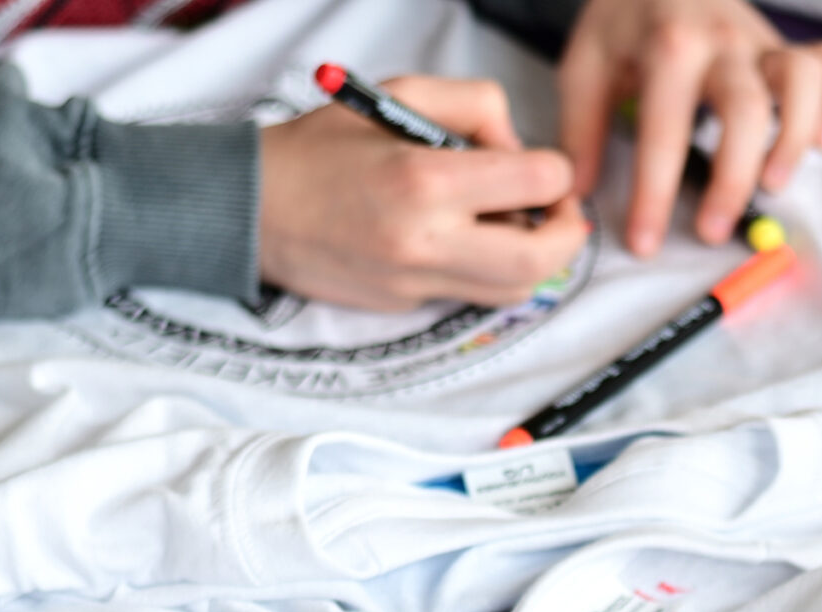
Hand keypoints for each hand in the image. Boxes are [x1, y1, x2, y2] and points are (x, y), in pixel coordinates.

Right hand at [258, 75, 588, 309]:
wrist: (253, 209)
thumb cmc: (322, 147)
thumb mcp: (398, 95)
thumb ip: (474, 107)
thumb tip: (519, 148)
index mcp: (426, 180)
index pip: (537, 184)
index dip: (557, 173)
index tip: (545, 169)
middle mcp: (426, 241)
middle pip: (539, 261)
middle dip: (568, 235)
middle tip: (561, 213)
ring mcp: (415, 283)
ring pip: (513, 291)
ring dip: (533, 260)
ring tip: (514, 225)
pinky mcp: (406, 307)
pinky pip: (468, 294)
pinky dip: (483, 269)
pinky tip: (461, 238)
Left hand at [557, 0, 821, 256]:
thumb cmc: (625, 23)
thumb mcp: (586, 66)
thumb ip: (581, 129)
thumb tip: (580, 193)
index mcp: (668, 47)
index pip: (664, 130)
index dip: (655, 193)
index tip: (646, 242)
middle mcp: (722, 40)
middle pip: (745, 112)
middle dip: (732, 181)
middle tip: (712, 232)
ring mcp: (761, 42)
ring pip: (801, 83)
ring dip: (793, 138)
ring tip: (774, 184)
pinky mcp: (787, 47)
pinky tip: (819, 143)